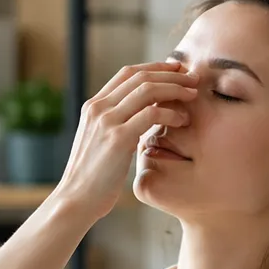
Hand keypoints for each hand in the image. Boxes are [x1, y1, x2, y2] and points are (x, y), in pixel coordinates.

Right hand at [51, 61, 197, 222]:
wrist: (76, 200)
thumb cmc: (92, 178)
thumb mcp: (99, 142)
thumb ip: (115, 124)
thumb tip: (140, 116)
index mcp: (93, 107)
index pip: (127, 73)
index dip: (155, 68)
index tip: (176, 71)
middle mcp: (98, 109)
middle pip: (140, 77)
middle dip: (171, 75)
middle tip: (193, 79)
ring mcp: (106, 122)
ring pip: (148, 90)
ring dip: (175, 89)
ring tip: (192, 95)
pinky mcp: (117, 138)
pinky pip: (151, 114)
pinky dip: (171, 112)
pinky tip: (182, 119)